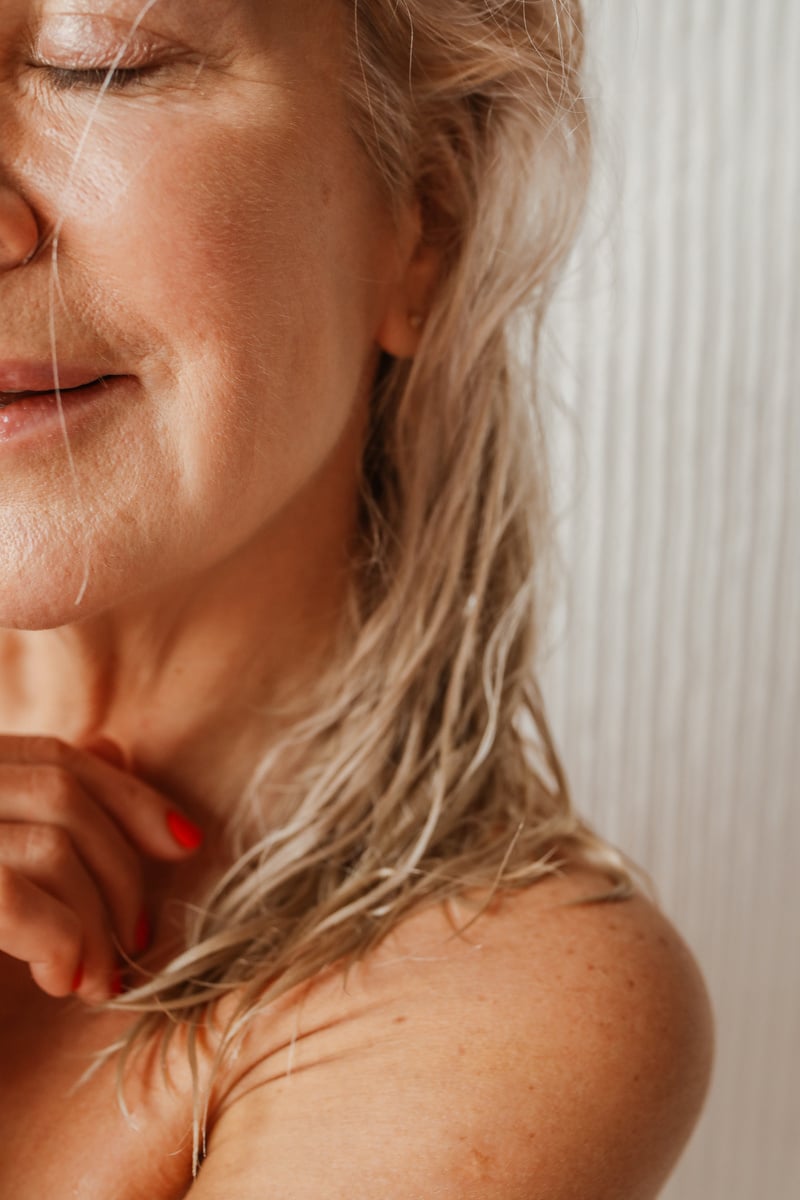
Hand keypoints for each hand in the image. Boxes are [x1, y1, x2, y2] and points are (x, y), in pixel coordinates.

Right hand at [0, 734, 202, 1003]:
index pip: (57, 757)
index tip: (184, 842)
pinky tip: (61, 979)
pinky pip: (13, 898)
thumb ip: (32, 799)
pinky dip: (58, 939)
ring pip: (50, 846)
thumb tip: (113, 751)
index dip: (131, 796)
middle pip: (64, 796)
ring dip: (95, 920)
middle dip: (122, 869)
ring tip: (97, 980)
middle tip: (136, 939)